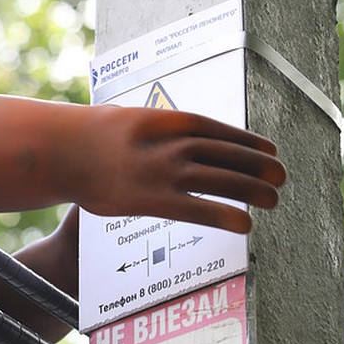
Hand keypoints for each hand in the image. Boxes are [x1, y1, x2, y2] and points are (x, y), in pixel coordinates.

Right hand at [67, 106, 284, 232]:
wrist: (62, 149)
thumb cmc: (92, 136)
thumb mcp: (131, 119)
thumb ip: (159, 129)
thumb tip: (181, 132)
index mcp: (169, 119)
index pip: (221, 130)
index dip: (249, 141)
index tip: (270, 149)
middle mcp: (173, 143)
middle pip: (229, 154)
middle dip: (259, 166)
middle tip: (281, 176)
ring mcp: (165, 171)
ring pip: (222, 180)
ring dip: (253, 190)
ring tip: (274, 199)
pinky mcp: (153, 199)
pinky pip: (199, 210)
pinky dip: (226, 216)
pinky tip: (246, 225)